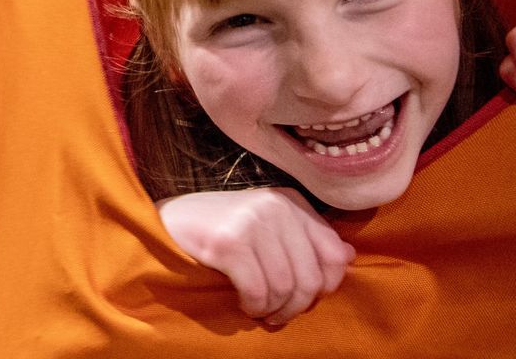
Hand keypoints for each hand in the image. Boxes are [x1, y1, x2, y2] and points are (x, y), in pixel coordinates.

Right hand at [159, 187, 354, 325]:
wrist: (167, 222)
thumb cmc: (221, 230)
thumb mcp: (267, 227)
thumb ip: (306, 239)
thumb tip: (348, 256)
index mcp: (291, 201)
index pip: (335, 254)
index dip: (324, 287)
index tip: (300, 297)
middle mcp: (276, 206)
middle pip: (312, 278)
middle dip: (296, 307)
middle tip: (277, 314)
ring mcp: (251, 221)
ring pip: (285, 288)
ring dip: (272, 310)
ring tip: (259, 310)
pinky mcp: (228, 242)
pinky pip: (258, 291)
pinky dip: (253, 306)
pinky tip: (243, 304)